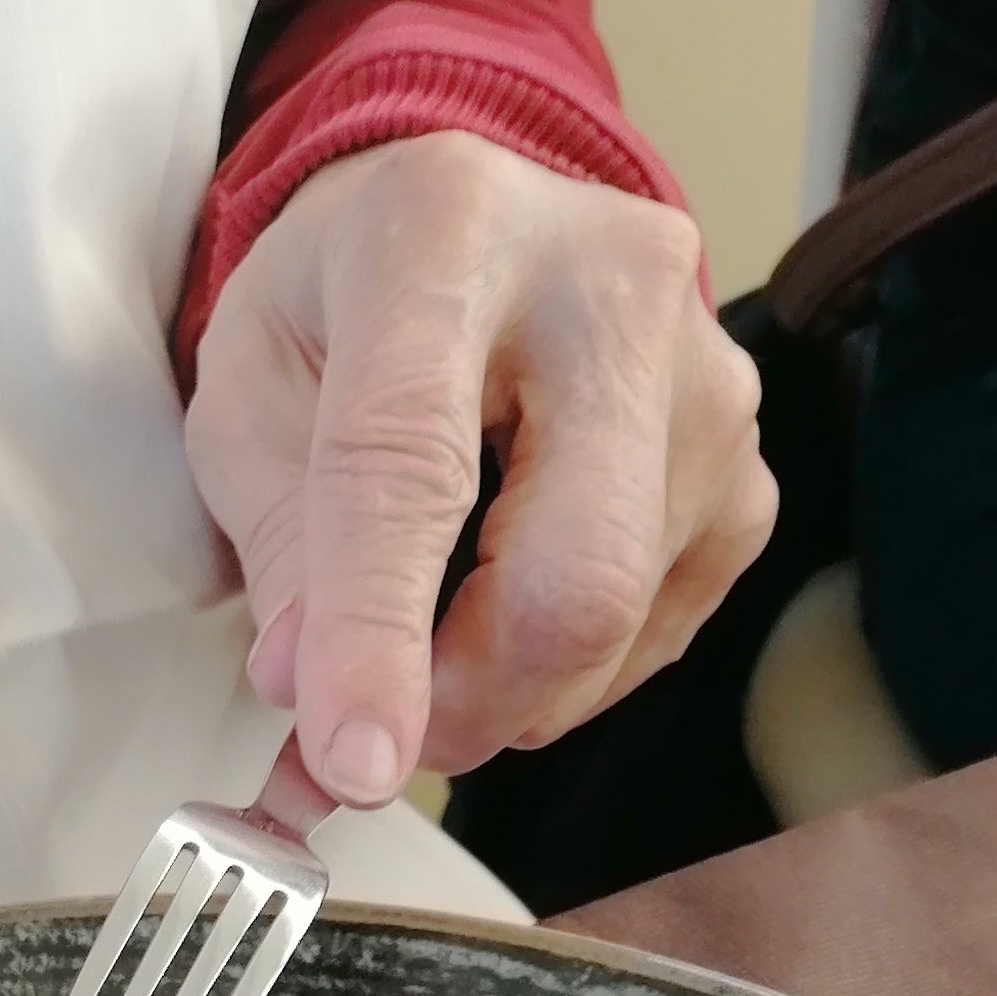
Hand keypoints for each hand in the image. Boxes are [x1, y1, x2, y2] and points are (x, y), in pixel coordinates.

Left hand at [185, 132, 774, 795]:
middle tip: (385, 732)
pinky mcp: (744, 474)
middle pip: (573, 574)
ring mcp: (706, 381)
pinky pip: (656, 639)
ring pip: (616, 624)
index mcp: (446, 231)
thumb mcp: (252, 394)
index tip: (353, 764)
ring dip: (500, 693)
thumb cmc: (347, 312)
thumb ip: (278, 543)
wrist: (470, 242)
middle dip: (464, 701)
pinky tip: (505, 612)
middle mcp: (610, 285)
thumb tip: (311, 694)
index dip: (375, 634)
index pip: (411, 465)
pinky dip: (562, 677)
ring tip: (430, 645)